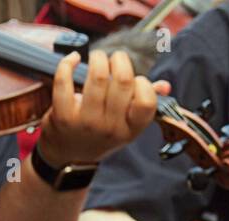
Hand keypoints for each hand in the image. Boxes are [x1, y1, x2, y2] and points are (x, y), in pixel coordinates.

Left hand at [36, 50, 170, 168]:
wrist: (70, 154)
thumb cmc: (102, 132)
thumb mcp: (126, 124)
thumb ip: (145, 104)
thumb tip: (165, 86)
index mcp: (131, 129)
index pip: (146, 101)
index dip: (142, 83)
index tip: (134, 80)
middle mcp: (111, 128)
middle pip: (122, 81)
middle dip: (119, 59)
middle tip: (114, 59)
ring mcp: (87, 122)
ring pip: (97, 77)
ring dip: (98, 58)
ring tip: (97, 58)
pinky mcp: (63, 116)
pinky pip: (65, 81)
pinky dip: (67, 63)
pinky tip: (73, 59)